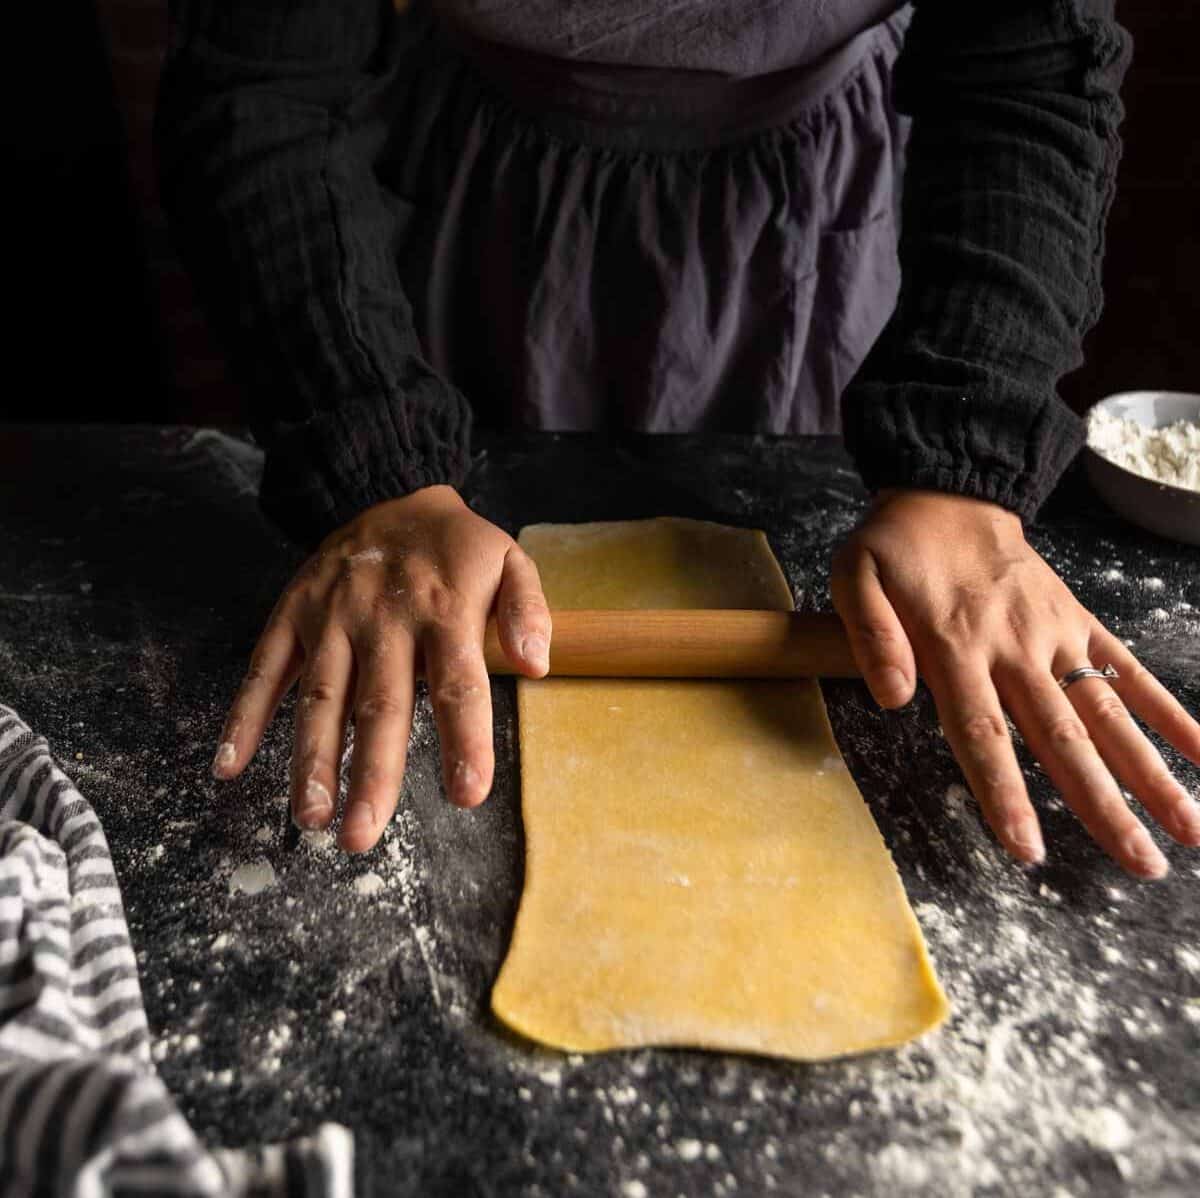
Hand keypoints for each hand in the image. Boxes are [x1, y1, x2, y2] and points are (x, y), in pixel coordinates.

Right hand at [209, 485, 550, 851]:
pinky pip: (263, 669)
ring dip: (311, 759)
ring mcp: (332, 617)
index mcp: (445, 610)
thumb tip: (537, 666)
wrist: (390, 489)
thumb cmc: (458, 546)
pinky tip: (228, 765)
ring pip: (319, 697)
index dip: (464, 741)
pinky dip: (244, 716)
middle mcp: (384, 618)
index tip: (468, 795)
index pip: (459, 685)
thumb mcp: (510, 559)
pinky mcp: (293, 613)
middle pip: (380, 705)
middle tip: (361, 837)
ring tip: (310, 817)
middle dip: (371, 775)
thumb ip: (528, 611)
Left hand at [830, 488, 1199, 878]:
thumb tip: (893, 700)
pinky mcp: (1078, 621)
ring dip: (1151, 772)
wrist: (949, 492)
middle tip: (1142, 864)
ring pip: (1108, 712)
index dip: (1005, 793)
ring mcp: (1055, 635)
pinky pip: (1130, 667)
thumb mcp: (855, 576)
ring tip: (1190, 829)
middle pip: (1063, 737)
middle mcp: (1015, 648)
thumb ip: (871, 637)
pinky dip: (1170, 711)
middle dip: (1103, 805)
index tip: (1028, 849)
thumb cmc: (896, 547)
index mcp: (956, 646)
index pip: (983, 733)